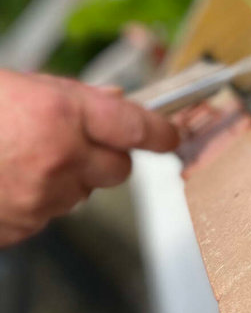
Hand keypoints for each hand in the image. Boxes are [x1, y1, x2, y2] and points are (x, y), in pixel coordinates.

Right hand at [0, 71, 178, 247]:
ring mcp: (39, 197)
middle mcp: (58, 158)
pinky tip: (8, 180)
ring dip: (70, 179)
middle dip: (109, 157)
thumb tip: (117, 104)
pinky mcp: (21, 227)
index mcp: (60, 113)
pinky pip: (49, 215)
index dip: (161, 131)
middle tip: (82, 143)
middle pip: (119, 170)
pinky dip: (38, 201)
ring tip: (24, 158)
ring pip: (83, 194)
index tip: (172, 133)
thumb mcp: (21, 85)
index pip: (135, 127)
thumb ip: (75, 96)